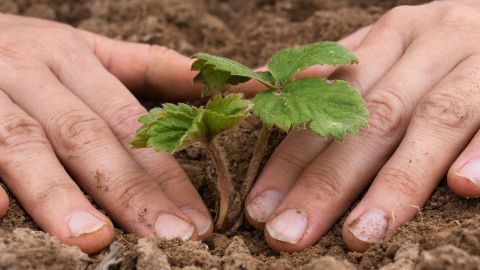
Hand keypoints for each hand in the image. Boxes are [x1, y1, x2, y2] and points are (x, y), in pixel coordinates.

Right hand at [0, 13, 212, 252]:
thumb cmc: (28, 50)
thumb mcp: (85, 48)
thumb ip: (150, 65)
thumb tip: (223, 82)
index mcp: (72, 57)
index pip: (129, 122)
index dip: (165, 172)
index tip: (197, 220)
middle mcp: (30, 71)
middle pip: (87, 137)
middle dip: (131, 192)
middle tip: (171, 239)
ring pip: (26, 145)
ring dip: (59, 194)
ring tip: (96, 240)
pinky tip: (0, 214)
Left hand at [244, 0, 479, 251]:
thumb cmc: (441, 48)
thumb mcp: (387, 48)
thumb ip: (332, 71)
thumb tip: (254, 82)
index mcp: (390, 37)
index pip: (328, 102)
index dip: (291, 157)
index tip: (261, 207)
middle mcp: (431, 43)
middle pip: (371, 118)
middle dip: (326, 182)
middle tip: (289, 233)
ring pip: (434, 121)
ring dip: (396, 182)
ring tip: (360, 234)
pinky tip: (463, 187)